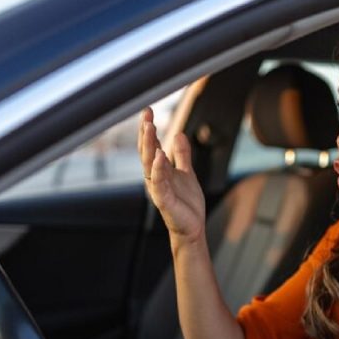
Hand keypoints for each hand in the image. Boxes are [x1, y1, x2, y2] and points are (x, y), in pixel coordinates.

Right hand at [139, 107, 205, 243]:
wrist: (192, 227)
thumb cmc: (187, 203)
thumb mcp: (186, 173)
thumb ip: (182, 155)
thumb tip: (179, 134)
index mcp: (159, 170)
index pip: (151, 146)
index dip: (148, 129)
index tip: (148, 111)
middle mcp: (155, 178)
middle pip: (147, 151)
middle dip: (145, 133)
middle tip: (146, 114)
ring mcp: (158, 188)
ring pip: (149, 164)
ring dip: (149, 145)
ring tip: (149, 127)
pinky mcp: (164, 200)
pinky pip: (159, 182)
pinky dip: (158, 168)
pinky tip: (160, 155)